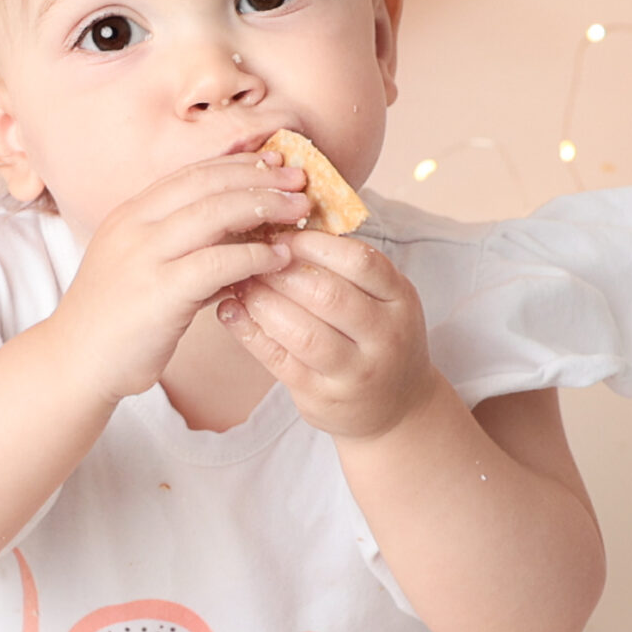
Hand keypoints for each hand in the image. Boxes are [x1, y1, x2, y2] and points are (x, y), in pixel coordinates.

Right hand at [43, 153, 311, 405]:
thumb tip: (243, 241)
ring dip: (263, 207)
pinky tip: (279, 258)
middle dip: (258, 178)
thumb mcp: (148, 270)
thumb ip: (190, 251)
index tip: (276, 166)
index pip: (192, 174)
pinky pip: (216, 262)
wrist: (76, 363)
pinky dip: (253, 255)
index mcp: (131, 214)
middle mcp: (134, 225)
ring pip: (213, 213)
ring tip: (298, 213)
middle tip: (299, 183)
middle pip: (207, 183)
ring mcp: (143, 256)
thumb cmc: (117, 321)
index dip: (238, 165)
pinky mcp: (158, 292)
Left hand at [215, 228, 440, 442]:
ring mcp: (355, 373)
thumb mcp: (383, 298)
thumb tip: (284, 222)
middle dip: (281, 271)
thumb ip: (346, 268)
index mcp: (400, 300)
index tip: (281, 234)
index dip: (314, 244)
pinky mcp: (323, 399)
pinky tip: (230, 312)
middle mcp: (384, 337)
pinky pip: (279, 361)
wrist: (396, 408)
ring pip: (301, 332)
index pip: (359, 261)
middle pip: (328, 295)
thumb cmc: (378, 338)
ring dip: (262, 302)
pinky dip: (249, 333)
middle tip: (250, 255)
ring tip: (239, 282)